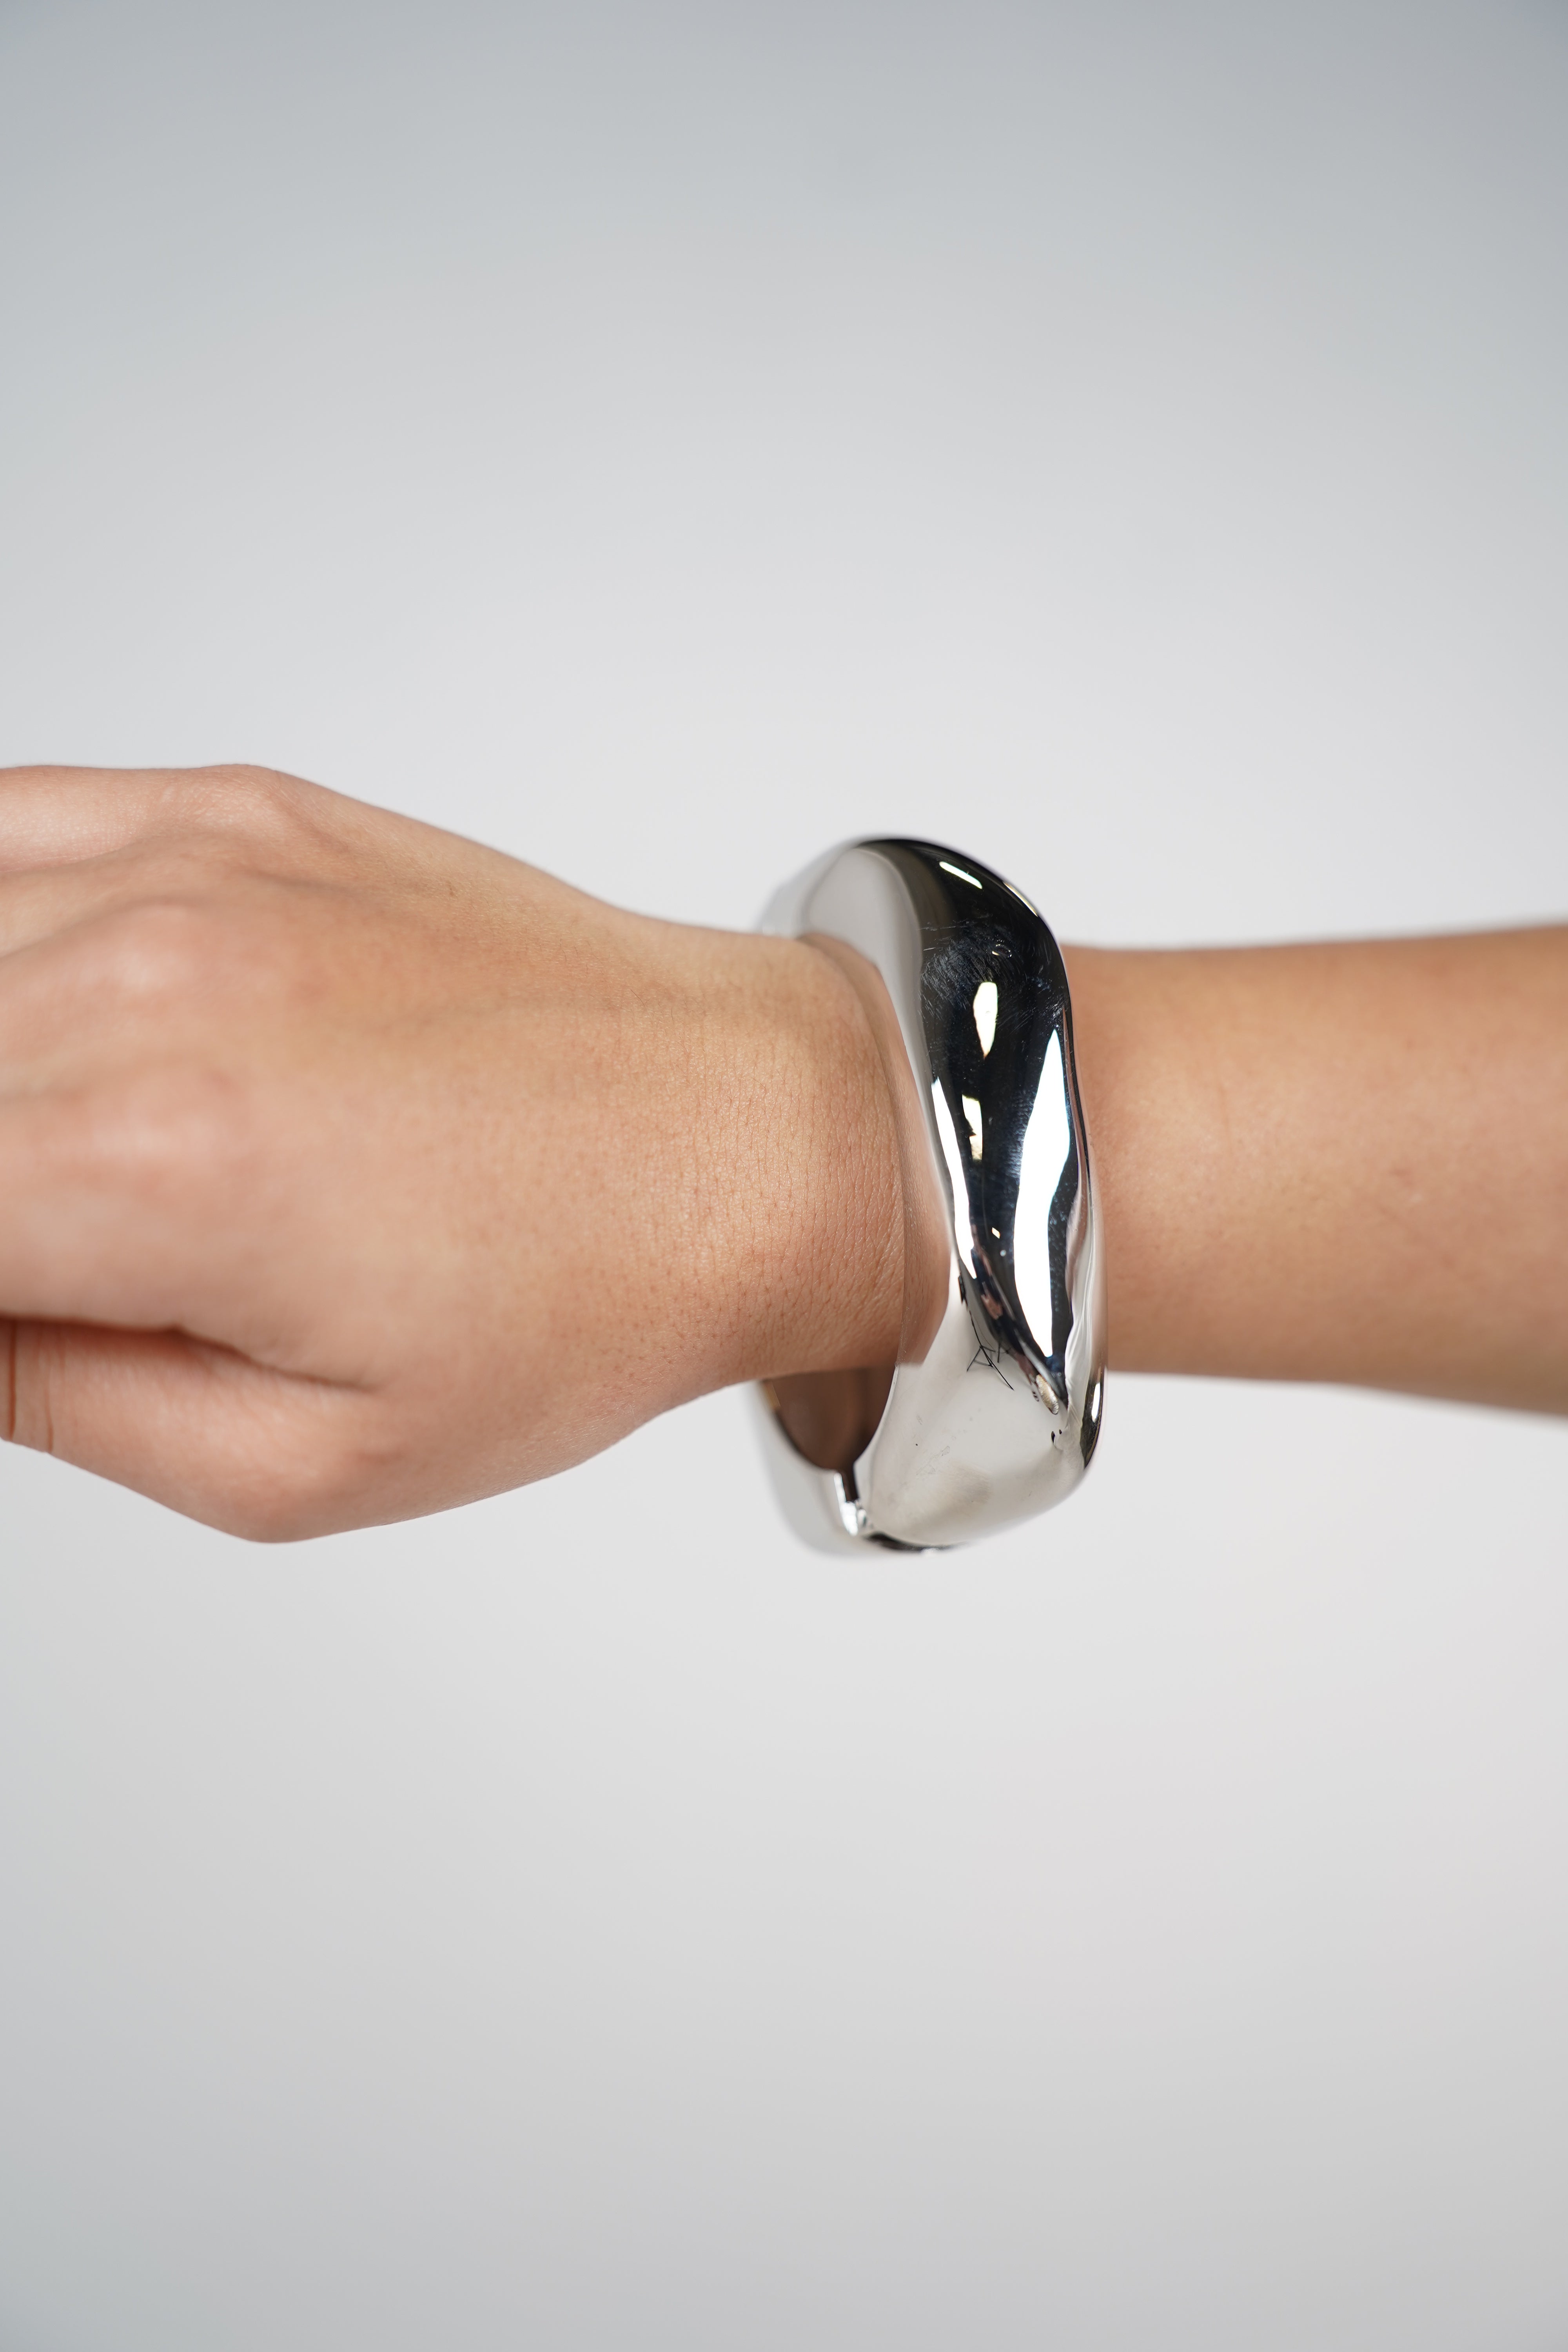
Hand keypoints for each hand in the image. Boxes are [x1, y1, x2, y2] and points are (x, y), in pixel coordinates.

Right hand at [0, 765, 904, 1535]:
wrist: (746, 1135)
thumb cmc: (572, 1303)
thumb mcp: (290, 1458)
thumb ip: (40, 1392)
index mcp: (146, 1169)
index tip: (9, 1309)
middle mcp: (139, 983)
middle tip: (40, 1249)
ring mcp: (182, 869)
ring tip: (58, 1177)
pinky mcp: (226, 809)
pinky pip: (1, 832)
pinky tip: (34, 1027)